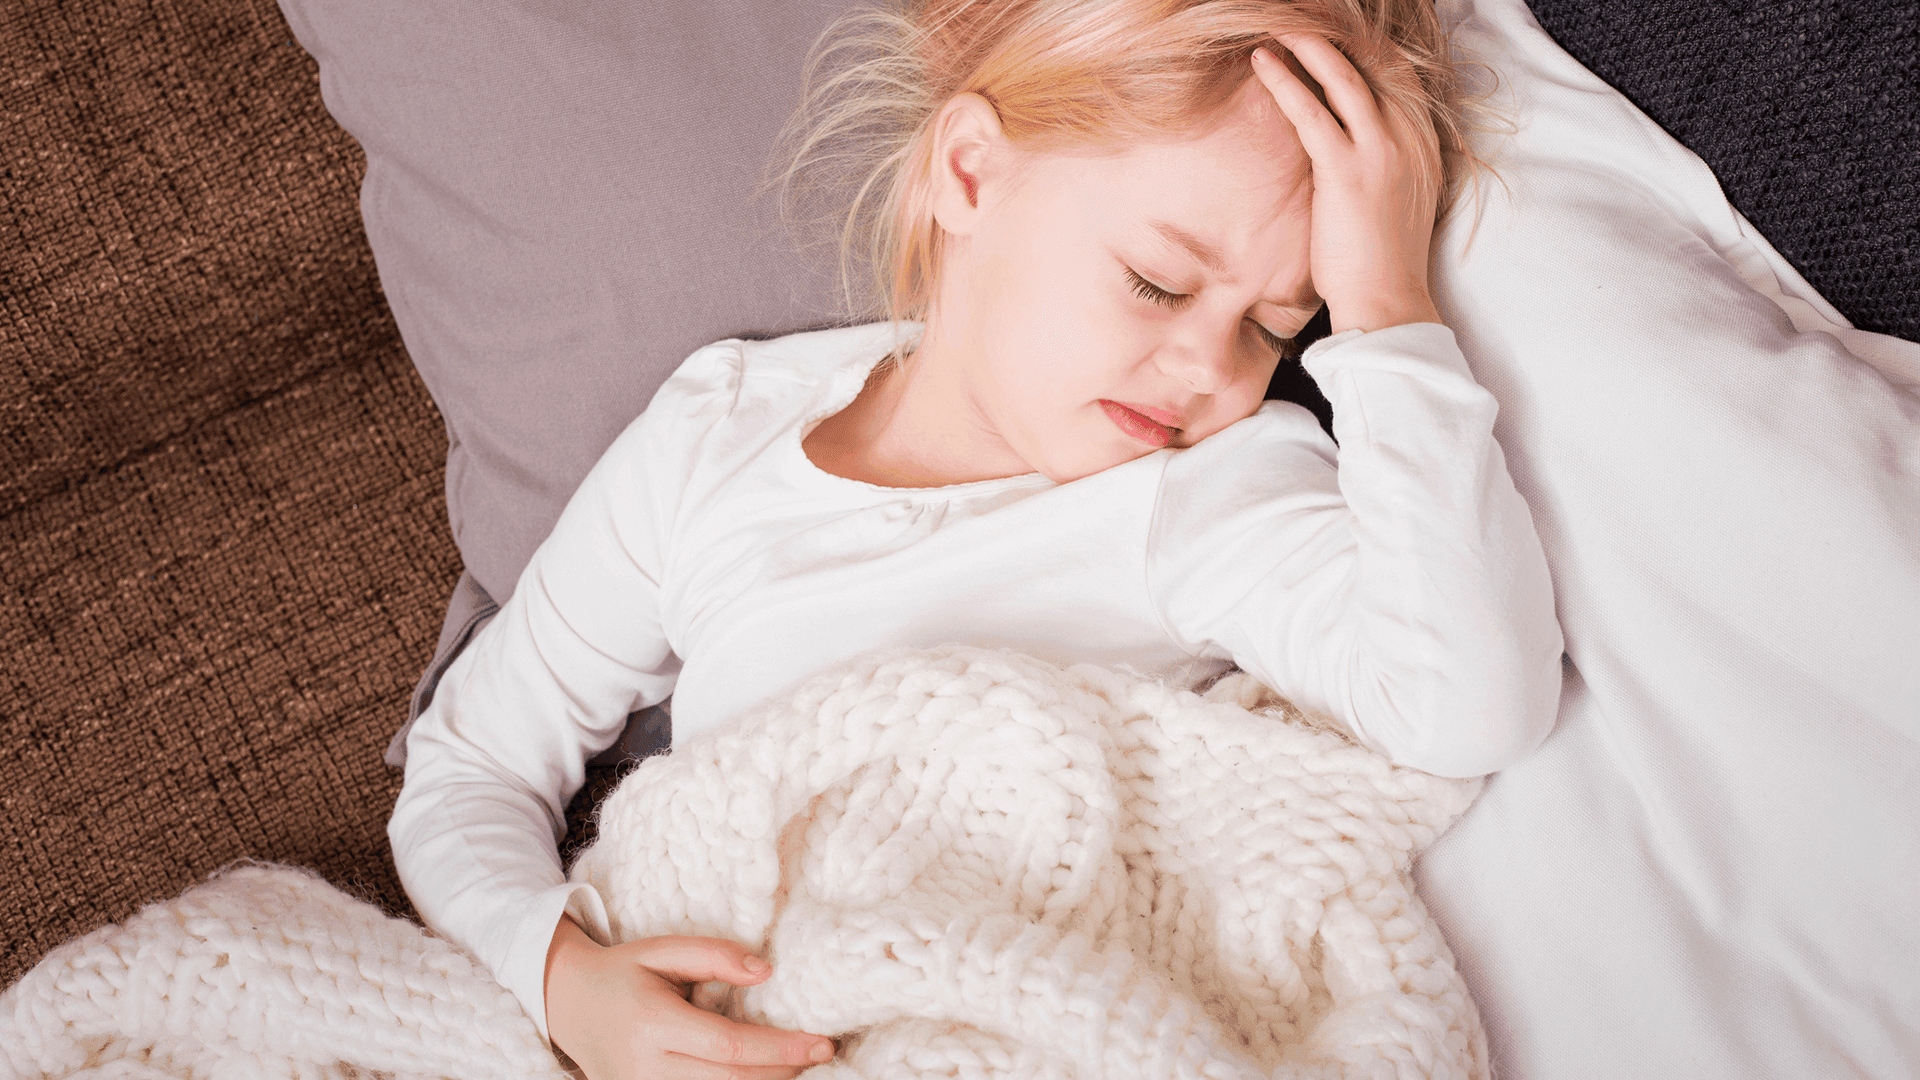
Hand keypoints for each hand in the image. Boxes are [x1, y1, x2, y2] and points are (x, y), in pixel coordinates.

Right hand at [544, 915, 834, 1078]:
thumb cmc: (624, 972)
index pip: (729, 1046)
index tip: (822, 1043)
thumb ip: (715, 955)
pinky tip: (762, 1078)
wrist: (567, 1004)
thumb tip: (766, 971)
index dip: (781, 1049)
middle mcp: (646, 1068)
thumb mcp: (663, 949)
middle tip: (822, 1056)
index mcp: (653, 1024)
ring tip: (798, 1069)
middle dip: (782, 1074)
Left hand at [1250, 34, 1444, 333]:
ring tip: (1278, 25)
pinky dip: (1285, 81)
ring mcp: (1381, 151)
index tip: (1332, 30)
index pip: (1397, 74)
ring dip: (1309, 44)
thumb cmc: (1380, 261)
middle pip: (1376, 63)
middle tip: (1302, 17)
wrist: (1387, 300)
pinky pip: (1311, 111)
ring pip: (1345, 76)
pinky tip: (1262, 62)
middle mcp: (1409, 137)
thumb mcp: (1395, 200)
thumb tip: (1351, 145)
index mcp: (1423, 142)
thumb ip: (1383, 163)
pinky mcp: (1347, 170)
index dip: (1364, 47)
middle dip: (1338, 36)